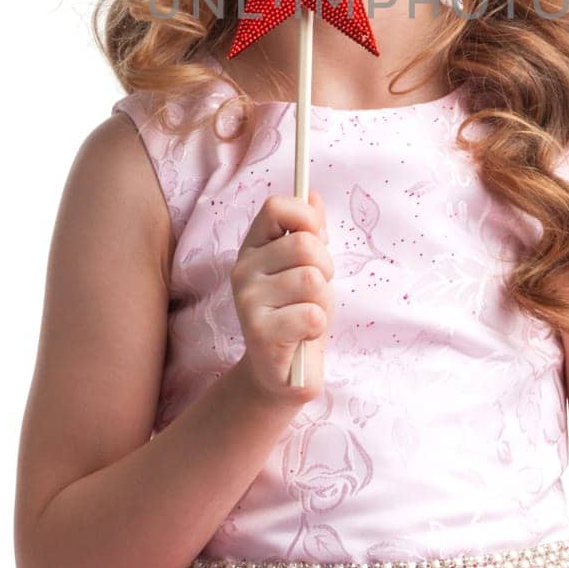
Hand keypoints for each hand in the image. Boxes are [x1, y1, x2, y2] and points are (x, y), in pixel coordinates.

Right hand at [231, 191, 334, 404]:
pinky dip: (318, 327)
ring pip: (311, 280)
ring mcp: (247, 301)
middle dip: (325, 267)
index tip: (317, 237)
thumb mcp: (308, 267)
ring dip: (322, 301)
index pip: (276, 207)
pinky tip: (302, 336)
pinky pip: (312, 315)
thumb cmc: (297, 313)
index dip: (305, 217)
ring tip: (307, 315)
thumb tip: (313, 194)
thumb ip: (309, 232)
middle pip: (304, 244)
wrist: (281, 373)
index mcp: (254, 248)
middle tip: (316, 290)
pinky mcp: (258, 332)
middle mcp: (243, 269)